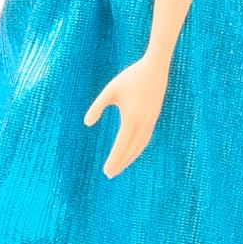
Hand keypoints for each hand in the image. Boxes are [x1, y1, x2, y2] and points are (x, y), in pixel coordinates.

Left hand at [83, 51, 169, 177]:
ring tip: (120, 166)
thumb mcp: (110, 91)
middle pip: (131, 151)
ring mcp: (150, 122)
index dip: (113, 160)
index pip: (121, 147)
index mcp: (131, 120)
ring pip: (140, 146)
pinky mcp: (153, 118)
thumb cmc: (130, 78)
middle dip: (120, 163)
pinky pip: (145, 139)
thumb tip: (86, 123)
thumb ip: (97, 107)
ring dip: (130, 158)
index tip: (106, 171)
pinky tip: (132, 150)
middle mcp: (143, 124)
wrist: (155, 69)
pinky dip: (138, 149)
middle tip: (110, 174)